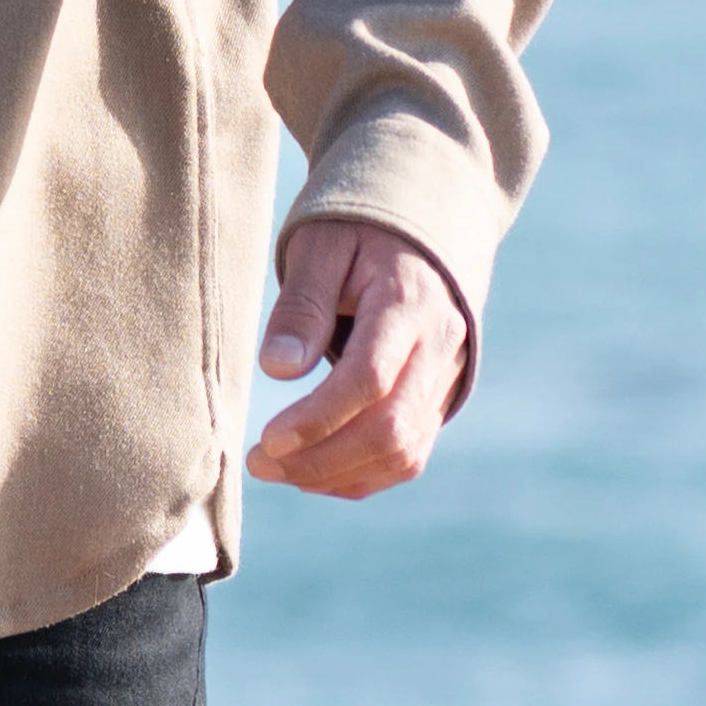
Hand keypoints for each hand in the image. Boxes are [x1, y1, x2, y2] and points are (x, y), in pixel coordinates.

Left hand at [246, 215, 465, 499]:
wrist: (419, 229)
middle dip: (322, 458)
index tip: (268, 439)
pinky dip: (363, 476)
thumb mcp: (321, 247)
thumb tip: (278, 369)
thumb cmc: (358, 231)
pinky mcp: (440, 398)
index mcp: (409, 302)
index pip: (370, 377)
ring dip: (337, 474)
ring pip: (404, 452)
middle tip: (259, 463)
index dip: (319, 417)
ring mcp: (446, 378)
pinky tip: (313, 474)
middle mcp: (439, 347)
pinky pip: (410, 455)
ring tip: (276, 471)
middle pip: (391, 428)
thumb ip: (302, 306)